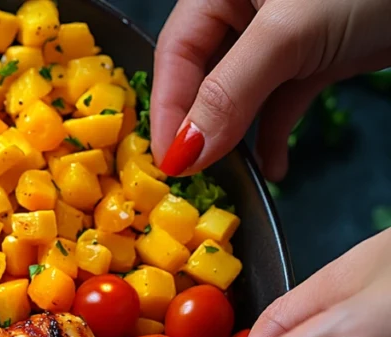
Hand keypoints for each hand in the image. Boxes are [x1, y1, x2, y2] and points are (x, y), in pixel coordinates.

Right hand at [150, 0, 390, 178]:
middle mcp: (241, 9)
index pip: (176, 53)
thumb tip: (184, 152)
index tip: (167, 162)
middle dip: (197, 127)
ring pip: (239, 94)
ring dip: (234, 138)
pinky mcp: (312, 58)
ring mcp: (278, 36)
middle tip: (189, 177)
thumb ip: (229, 92)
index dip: (168, 108)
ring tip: (226, 177)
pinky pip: (279, 103)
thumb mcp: (287, 34)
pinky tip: (273, 167)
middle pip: (201, 76)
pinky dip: (274, 135)